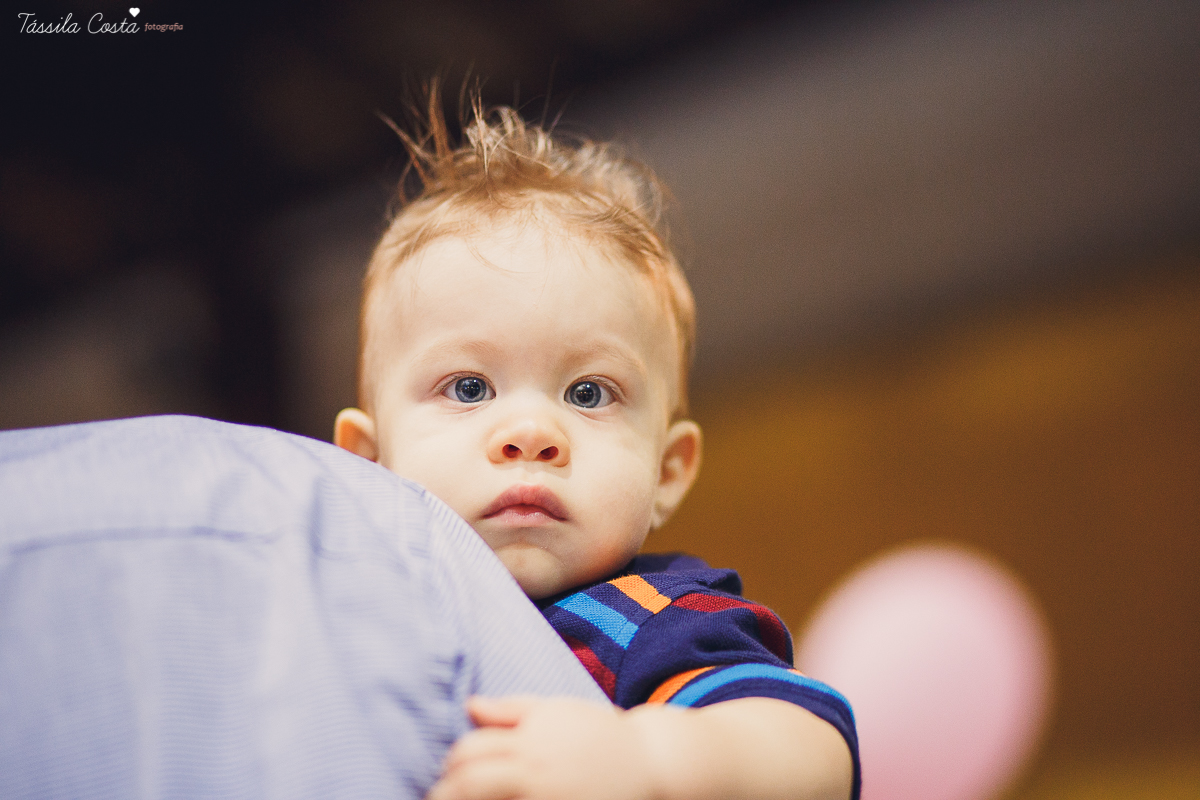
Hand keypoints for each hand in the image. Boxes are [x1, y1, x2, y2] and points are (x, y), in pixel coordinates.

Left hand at [426, 696, 656, 799]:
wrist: (651, 763)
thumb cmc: (599, 734)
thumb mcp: (557, 711)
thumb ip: (511, 710)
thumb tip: (470, 705)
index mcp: (529, 741)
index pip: (470, 751)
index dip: (452, 763)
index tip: (448, 772)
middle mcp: (533, 773)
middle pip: (471, 783)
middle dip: (446, 791)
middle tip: (436, 797)